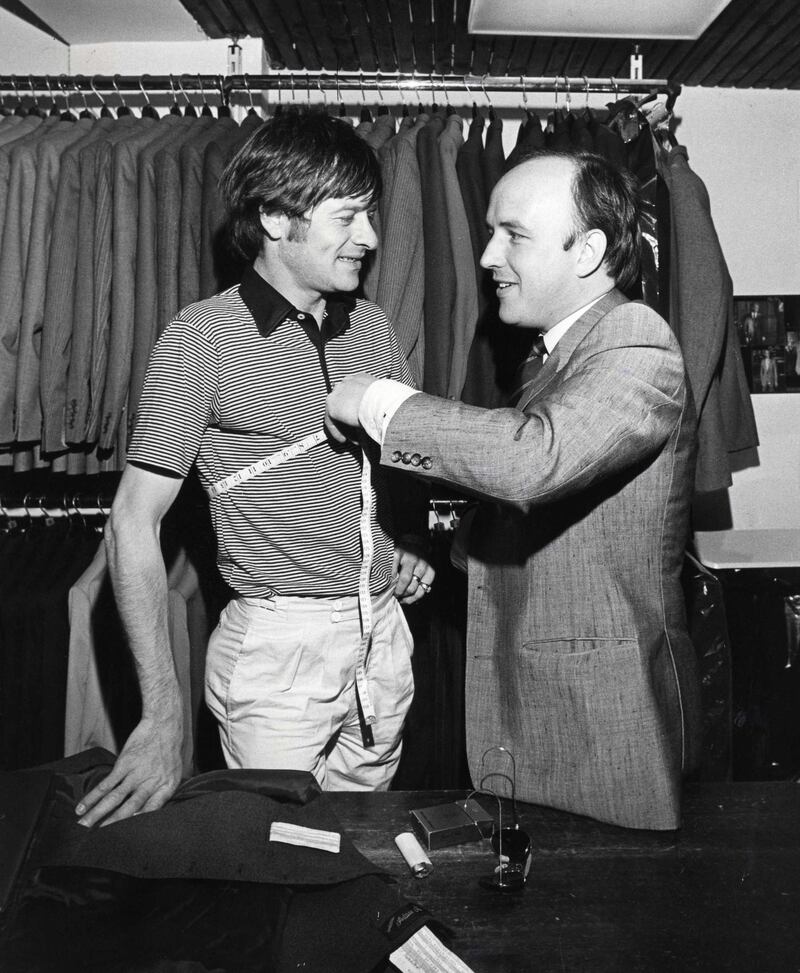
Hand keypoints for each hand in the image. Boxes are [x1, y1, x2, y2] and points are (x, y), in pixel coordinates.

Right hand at [75, 712, 182, 826]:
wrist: (164, 724)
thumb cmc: (170, 749)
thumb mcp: (176, 772)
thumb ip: (164, 791)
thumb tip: (154, 809)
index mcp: (166, 788)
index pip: (151, 811)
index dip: (138, 824)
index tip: (125, 836)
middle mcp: (151, 783)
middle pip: (129, 810)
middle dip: (111, 826)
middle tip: (96, 839)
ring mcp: (136, 774)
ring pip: (113, 799)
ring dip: (96, 814)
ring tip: (83, 826)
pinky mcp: (124, 764)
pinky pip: (106, 784)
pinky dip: (92, 797)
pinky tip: (82, 807)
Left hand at [325, 373, 379, 443]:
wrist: (384, 403)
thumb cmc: (390, 402)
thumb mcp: (384, 399)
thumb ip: (376, 403)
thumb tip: (378, 415)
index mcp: (360, 378)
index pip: (353, 392)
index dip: (356, 407)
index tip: (361, 418)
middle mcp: (347, 382)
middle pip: (343, 401)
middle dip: (347, 416)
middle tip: (355, 429)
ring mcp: (338, 393)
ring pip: (337, 412)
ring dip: (344, 426)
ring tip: (352, 438)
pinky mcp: (332, 406)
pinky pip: (331, 422)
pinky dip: (336, 432)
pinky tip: (343, 440)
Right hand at [393, 542, 435, 604]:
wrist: (411, 540)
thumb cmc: (416, 561)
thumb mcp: (423, 572)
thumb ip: (419, 584)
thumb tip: (412, 600)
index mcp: (430, 570)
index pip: (421, 591)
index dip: (411, 599)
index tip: (403, 600)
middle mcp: (422, 564)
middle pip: (412, 587)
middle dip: (403, 595)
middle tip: (396, 596)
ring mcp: (410, 557)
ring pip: (405, 580)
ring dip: (397, 589)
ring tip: (392, 591)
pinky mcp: (398, 553)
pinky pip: (393, 569)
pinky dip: (390, 577)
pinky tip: (388, 579)